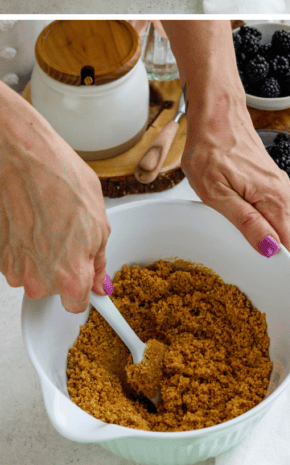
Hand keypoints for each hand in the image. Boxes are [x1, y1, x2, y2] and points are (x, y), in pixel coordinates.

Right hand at [0, 85, 109, 312]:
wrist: (26, 160)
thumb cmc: (62, 182)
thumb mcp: (98, 221)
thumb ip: (98, 258)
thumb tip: (99, 281)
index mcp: (70, 276)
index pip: (78, 305)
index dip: (85, 287)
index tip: (88, 278)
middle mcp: (39, 281)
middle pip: (56, 288)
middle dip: (65, 266)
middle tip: (69, 233)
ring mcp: (15, 270)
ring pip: (36, 273)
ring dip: (44, 255)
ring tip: (50, 222)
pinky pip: (19, 260)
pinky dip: (26, 246)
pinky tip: (33, 221)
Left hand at [164, 20, 289, 270]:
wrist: (217, 114)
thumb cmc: (211, 148)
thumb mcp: (217, 191)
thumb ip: (245, 222)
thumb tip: (268, 249)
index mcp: (275, 201)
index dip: (282, 273)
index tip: (267, 288)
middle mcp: (287, 198)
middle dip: (273, 262)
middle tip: (243, 270)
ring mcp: (282, 191)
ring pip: (283, 232)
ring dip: (267, 244)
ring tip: (240, 247)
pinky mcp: (275, 187)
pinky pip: (276, 218)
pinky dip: (264, 228)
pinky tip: (244, 227)